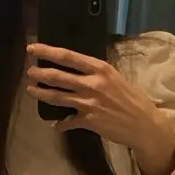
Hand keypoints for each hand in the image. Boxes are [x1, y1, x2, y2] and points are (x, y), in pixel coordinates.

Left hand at [26, 45, 174, 174]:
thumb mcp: (116, 78)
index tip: (33, 49)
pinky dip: (61, 124)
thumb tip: (79, 70)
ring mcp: (89, 103)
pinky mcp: (88, 121)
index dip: (47, 52)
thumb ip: (97, 74)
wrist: (145, 125)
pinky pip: (68, 121)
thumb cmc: (133, 99)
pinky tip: (56, 125)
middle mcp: (92, 84)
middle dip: (40, 73)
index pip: (68, 57)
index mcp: (100, 69)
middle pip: (58, 76)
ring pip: (57, 97)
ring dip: (42, 93)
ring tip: (31, 90)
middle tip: (30, 72)